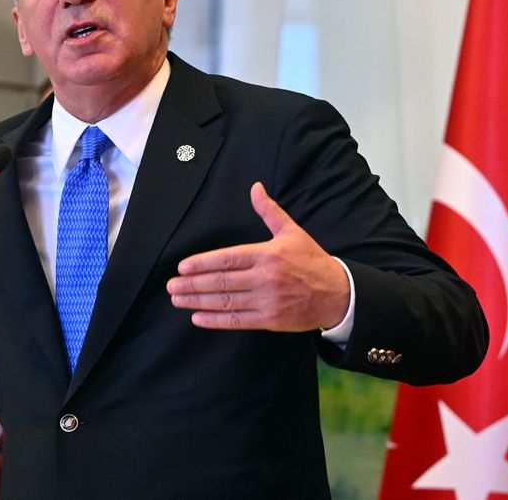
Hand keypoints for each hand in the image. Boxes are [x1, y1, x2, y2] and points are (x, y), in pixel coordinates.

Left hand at [167, 182, 349, 331]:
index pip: (228, 259)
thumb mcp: (291, 232)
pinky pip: (237, 320)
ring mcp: (267, 301)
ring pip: (226, 301)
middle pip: (222, 281)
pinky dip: (215, 320)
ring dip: (198, 300)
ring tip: (177, 299)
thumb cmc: (311, 260)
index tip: (183, 267)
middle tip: (171, 286)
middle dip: (193, 284)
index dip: (203, 263)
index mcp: (267, 255)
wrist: (337, 294)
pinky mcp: (270, 319)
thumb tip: (255, 188)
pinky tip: (197, 317)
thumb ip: (269, 211)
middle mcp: (265, 278)